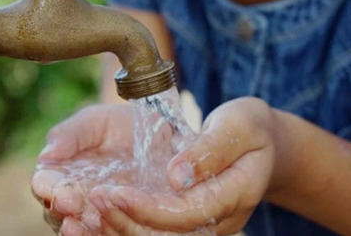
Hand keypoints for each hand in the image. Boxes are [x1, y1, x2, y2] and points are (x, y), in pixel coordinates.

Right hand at [32, 104, 136, 234]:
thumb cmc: (117, 125)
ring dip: (81, 228)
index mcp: (58, 173)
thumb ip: (69, 134)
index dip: (47, 188)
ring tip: (83, 222)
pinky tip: (110, 229)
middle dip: (62, 209)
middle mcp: (72, 198)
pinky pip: (109, 233)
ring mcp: (95, 213)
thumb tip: (46, 156)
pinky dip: (106, 233)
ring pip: (81, 228)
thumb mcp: (94, 122)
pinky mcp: (121, 222)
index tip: (59, 189)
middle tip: (72, 205)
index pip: (45, 184)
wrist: (155, 134)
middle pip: (58, 211)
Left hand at [87, 97, 283, 234]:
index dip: (148, 209)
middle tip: (93, 199)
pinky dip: (125, 225)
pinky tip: (99, 215)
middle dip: (126, 222)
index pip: (187, 213)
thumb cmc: (250, 128)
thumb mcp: (238, 125)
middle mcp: (220, 219)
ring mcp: (205, 225)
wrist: (262, 144)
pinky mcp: (189, 222)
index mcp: (236, 194)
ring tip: (88, 210)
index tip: (114, 193)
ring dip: (120, 229)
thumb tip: (176, 176)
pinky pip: (156, 232)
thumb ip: (210, 150)